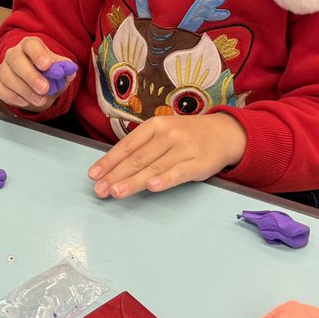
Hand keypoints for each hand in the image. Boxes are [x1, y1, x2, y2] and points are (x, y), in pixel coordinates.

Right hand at [0, 35, 76, 111]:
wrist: (38, 87)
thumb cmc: (48, 74)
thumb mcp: (59, 70)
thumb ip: (64, 69)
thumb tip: (68, 71)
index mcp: (29, 45)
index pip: (31, 45)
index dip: (38, 54)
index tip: (47, 66)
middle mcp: (14, 54)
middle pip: (16, 59)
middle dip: (31, 76)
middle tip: (44, 88)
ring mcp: (4, 69)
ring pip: (8, 76)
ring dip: (25, 90)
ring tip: (40, 100)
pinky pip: (0, 90)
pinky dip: (13, 97)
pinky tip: (25, 102)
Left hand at [87, 113, 246, 197]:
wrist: (224, 133)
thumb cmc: (187, 135)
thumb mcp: (163, 132)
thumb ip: (142, 146)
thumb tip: (113, 167)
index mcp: (155, 125)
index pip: (127, 145)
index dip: (109, 161)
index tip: (93, 175)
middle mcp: (168, 134)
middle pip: (137, 158)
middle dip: (116, 175)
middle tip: (99, 190)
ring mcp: (184, 148)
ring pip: (154, 167)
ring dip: (133, 181)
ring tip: (116, 192)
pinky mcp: (199, 163)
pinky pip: (179, 172)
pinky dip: (165, 180)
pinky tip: (152, 187)